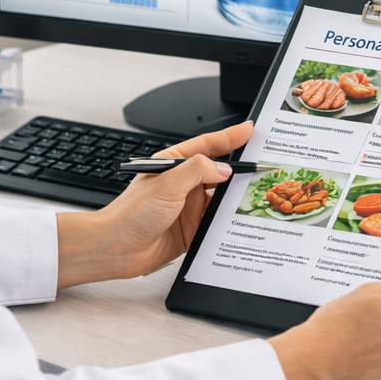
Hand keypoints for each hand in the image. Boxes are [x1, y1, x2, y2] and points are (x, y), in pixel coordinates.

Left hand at [56, 121, 253, 288]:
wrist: (117, 249)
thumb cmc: (130, 213)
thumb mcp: (167, 184)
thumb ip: (197, 171)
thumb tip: (223, 168)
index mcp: (174, 164)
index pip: (207, 146)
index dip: (230, 137)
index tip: (251, 130)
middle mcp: (183, 184)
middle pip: (218, 172)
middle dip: (240, 169)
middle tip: (264, 164)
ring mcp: (188, 207)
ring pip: (221, 198)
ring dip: (236, 198)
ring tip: (257, 193)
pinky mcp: (192, 229)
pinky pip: (216, 223)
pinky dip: (229, 222)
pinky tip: (241, 221)